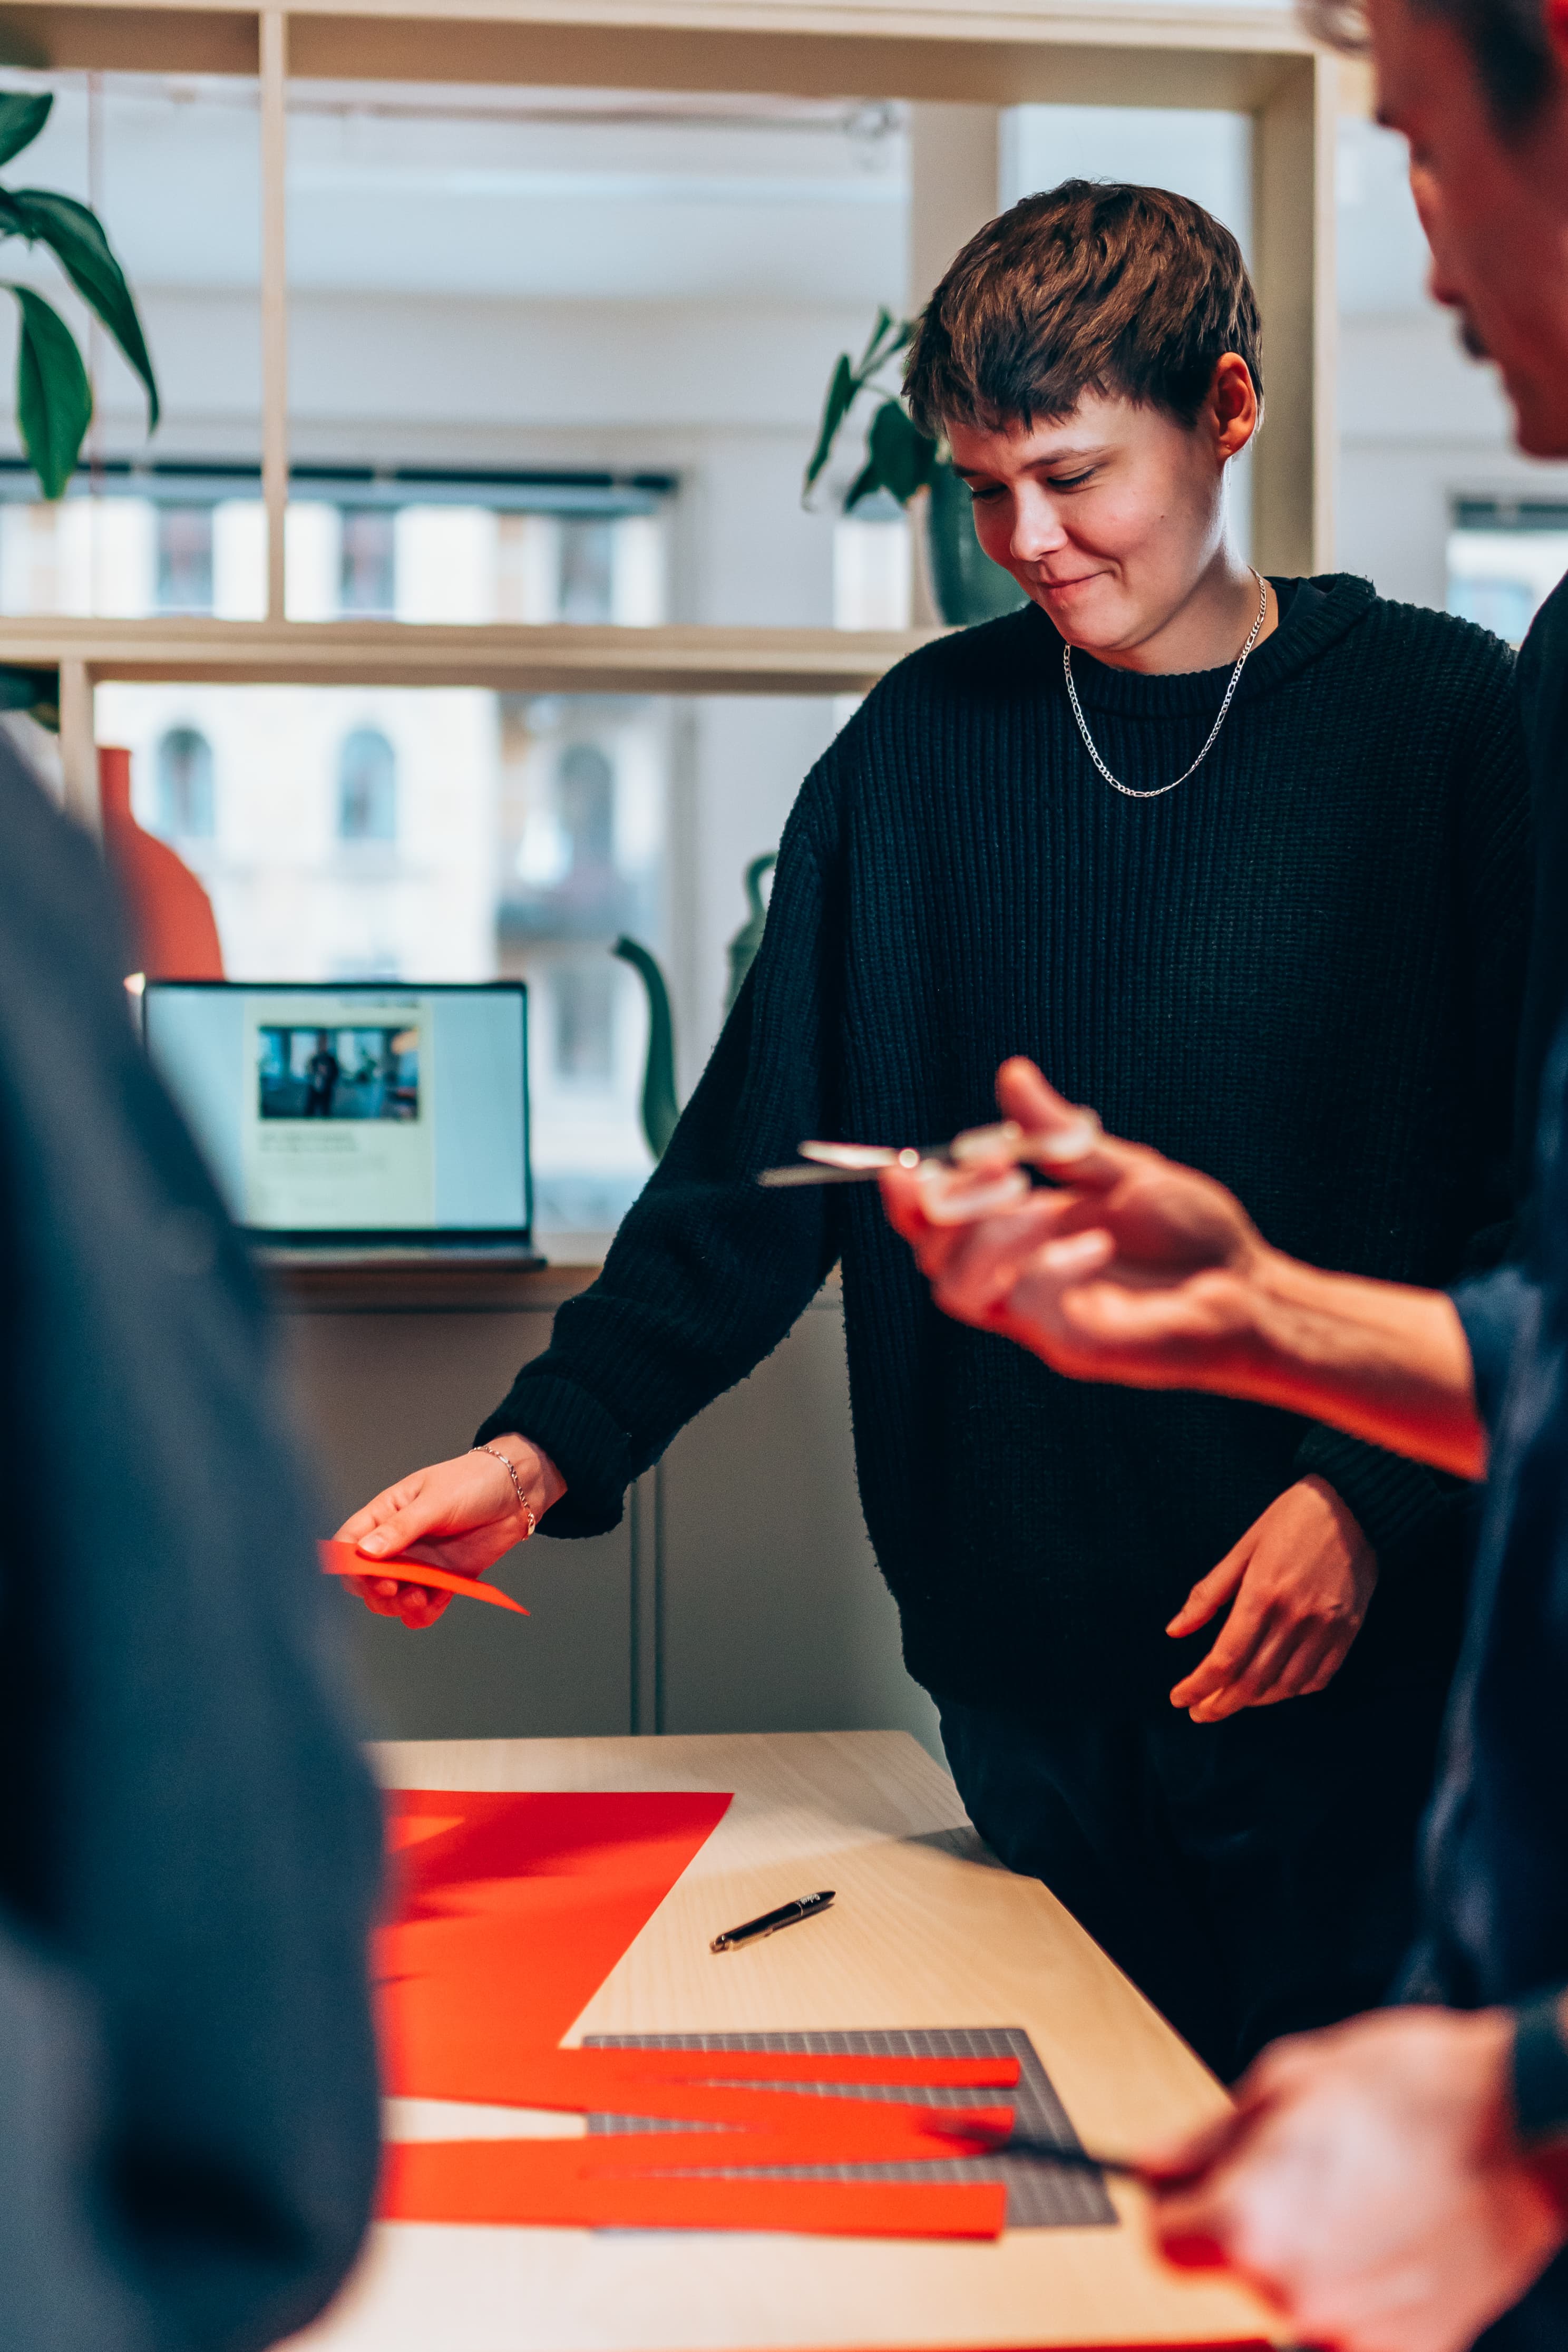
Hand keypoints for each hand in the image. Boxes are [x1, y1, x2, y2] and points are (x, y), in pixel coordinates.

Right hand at [334, 1435, 564, 1629]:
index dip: (348, 1563)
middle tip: (393, 1589)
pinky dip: (425, 1612)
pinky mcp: (445, 1579)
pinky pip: (425, 1606)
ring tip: (419, 1598)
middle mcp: (398, 1543)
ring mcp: (421, 1563)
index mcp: (385, 1515)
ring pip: (393, 1598)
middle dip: (375, 1591)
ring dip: (399, 1605)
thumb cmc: (472, 1482)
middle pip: (367, 1580)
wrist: (516, 1491)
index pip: (349, 1543)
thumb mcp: (435, 1501)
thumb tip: (366, 1553)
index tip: (362, 1575)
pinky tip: (436, 1602)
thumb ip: (402, 1528)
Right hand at [879, 1057, 1268, 1391]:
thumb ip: (1059, 1134)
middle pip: (931, 1256)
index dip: (909, 1198)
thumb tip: (1015, 1076)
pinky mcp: (1069, 1343)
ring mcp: (1038, 1315)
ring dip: (986, 1239)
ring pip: (955, 1289)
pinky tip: (1094, 1245)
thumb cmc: (1192, 1236)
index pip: (936, 1222)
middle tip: (996, 1175)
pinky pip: (1024, 1306)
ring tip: (1038, 1207)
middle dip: (944, 1209)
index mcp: (1021, 1233)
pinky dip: (1047, 1265)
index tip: (910, 1164)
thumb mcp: (1124, 1169)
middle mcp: (1018, 1278)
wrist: (1249, 1290)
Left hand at [1140, 2006, 1567, 2351]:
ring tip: (1351, 2194)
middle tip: (1292, 2172)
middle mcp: (1295, 2295)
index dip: (1177, 2202)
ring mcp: (1355, 2333)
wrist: (1528, 2126)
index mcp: (1249, 2224)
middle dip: (1247, 2223)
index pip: (1165, 2242)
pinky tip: (1386, 2232)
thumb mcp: (1288, 2079)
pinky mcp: (1411, 2350)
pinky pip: (1353, 2321)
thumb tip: (1155, 2164)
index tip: (1195, 2184)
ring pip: (1293, 2297)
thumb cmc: (1419, 2092)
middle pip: (1232, 2272)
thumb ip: (1207, 2138)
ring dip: (1305, 2256)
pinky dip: (1359, 2285)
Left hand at [1166, 1476, 1377, 1722]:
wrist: (1354, 1504)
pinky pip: (1319, 1677)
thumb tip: (1174, 1631)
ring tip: (1231, 1700)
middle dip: (1220, 1704)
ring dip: (1254, 1702)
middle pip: (1252, 1681)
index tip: (1179, 1698)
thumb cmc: (1291, 1519)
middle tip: (1199, 1711)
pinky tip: (1274, 1689)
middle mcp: (1296, 1617)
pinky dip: (1292, 1691)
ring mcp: (1327, 1627)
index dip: (1198, 1686)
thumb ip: (1208, 1594)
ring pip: (1285, 1686)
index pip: (1225, 1659)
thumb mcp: (1243, 1547)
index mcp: (1262, 1593)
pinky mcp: (1349, 1631)